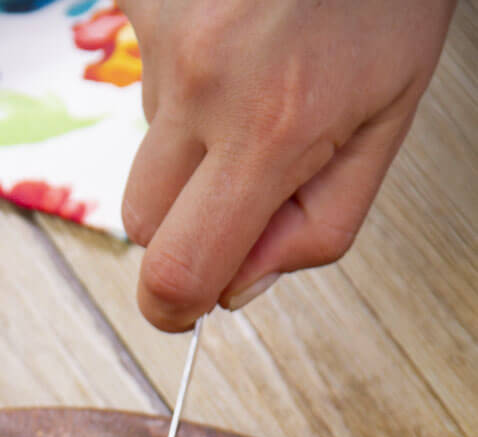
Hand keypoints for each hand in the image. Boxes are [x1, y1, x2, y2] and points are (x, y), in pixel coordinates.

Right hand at [121, 0, 455, 330]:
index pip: (178, 270)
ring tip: (256, 76)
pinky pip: (143, 77)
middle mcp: (201, 82)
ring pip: (147, 147)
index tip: (190, 307)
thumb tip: (240, 288)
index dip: (176, 308)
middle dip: (183, 224)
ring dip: (192, 138)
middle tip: (241, 185)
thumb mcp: (388, 123)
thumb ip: (319, 226)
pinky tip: (231, 39)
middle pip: (141, 223)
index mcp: (269, 130)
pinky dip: (185, 76)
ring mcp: (161, 35)